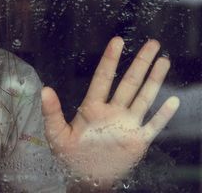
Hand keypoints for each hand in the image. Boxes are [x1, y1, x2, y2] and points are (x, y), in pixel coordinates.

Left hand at [41, 37, 179, 184]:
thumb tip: (45, 89)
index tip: (117, 41)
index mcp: (93, 108)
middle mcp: (113, 111)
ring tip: (163, 60)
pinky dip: (163, 115)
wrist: (86, 178)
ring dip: (154, 80)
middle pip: (129, 83)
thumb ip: (52, 112)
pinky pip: (154, 125)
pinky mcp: (138, 140)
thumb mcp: (56, 134)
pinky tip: (172, 100)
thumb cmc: (70, 155)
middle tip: (152, 43)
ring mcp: (127, 124)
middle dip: (140, 63)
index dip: (110, 60)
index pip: (103, 78)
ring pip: (143, 98)